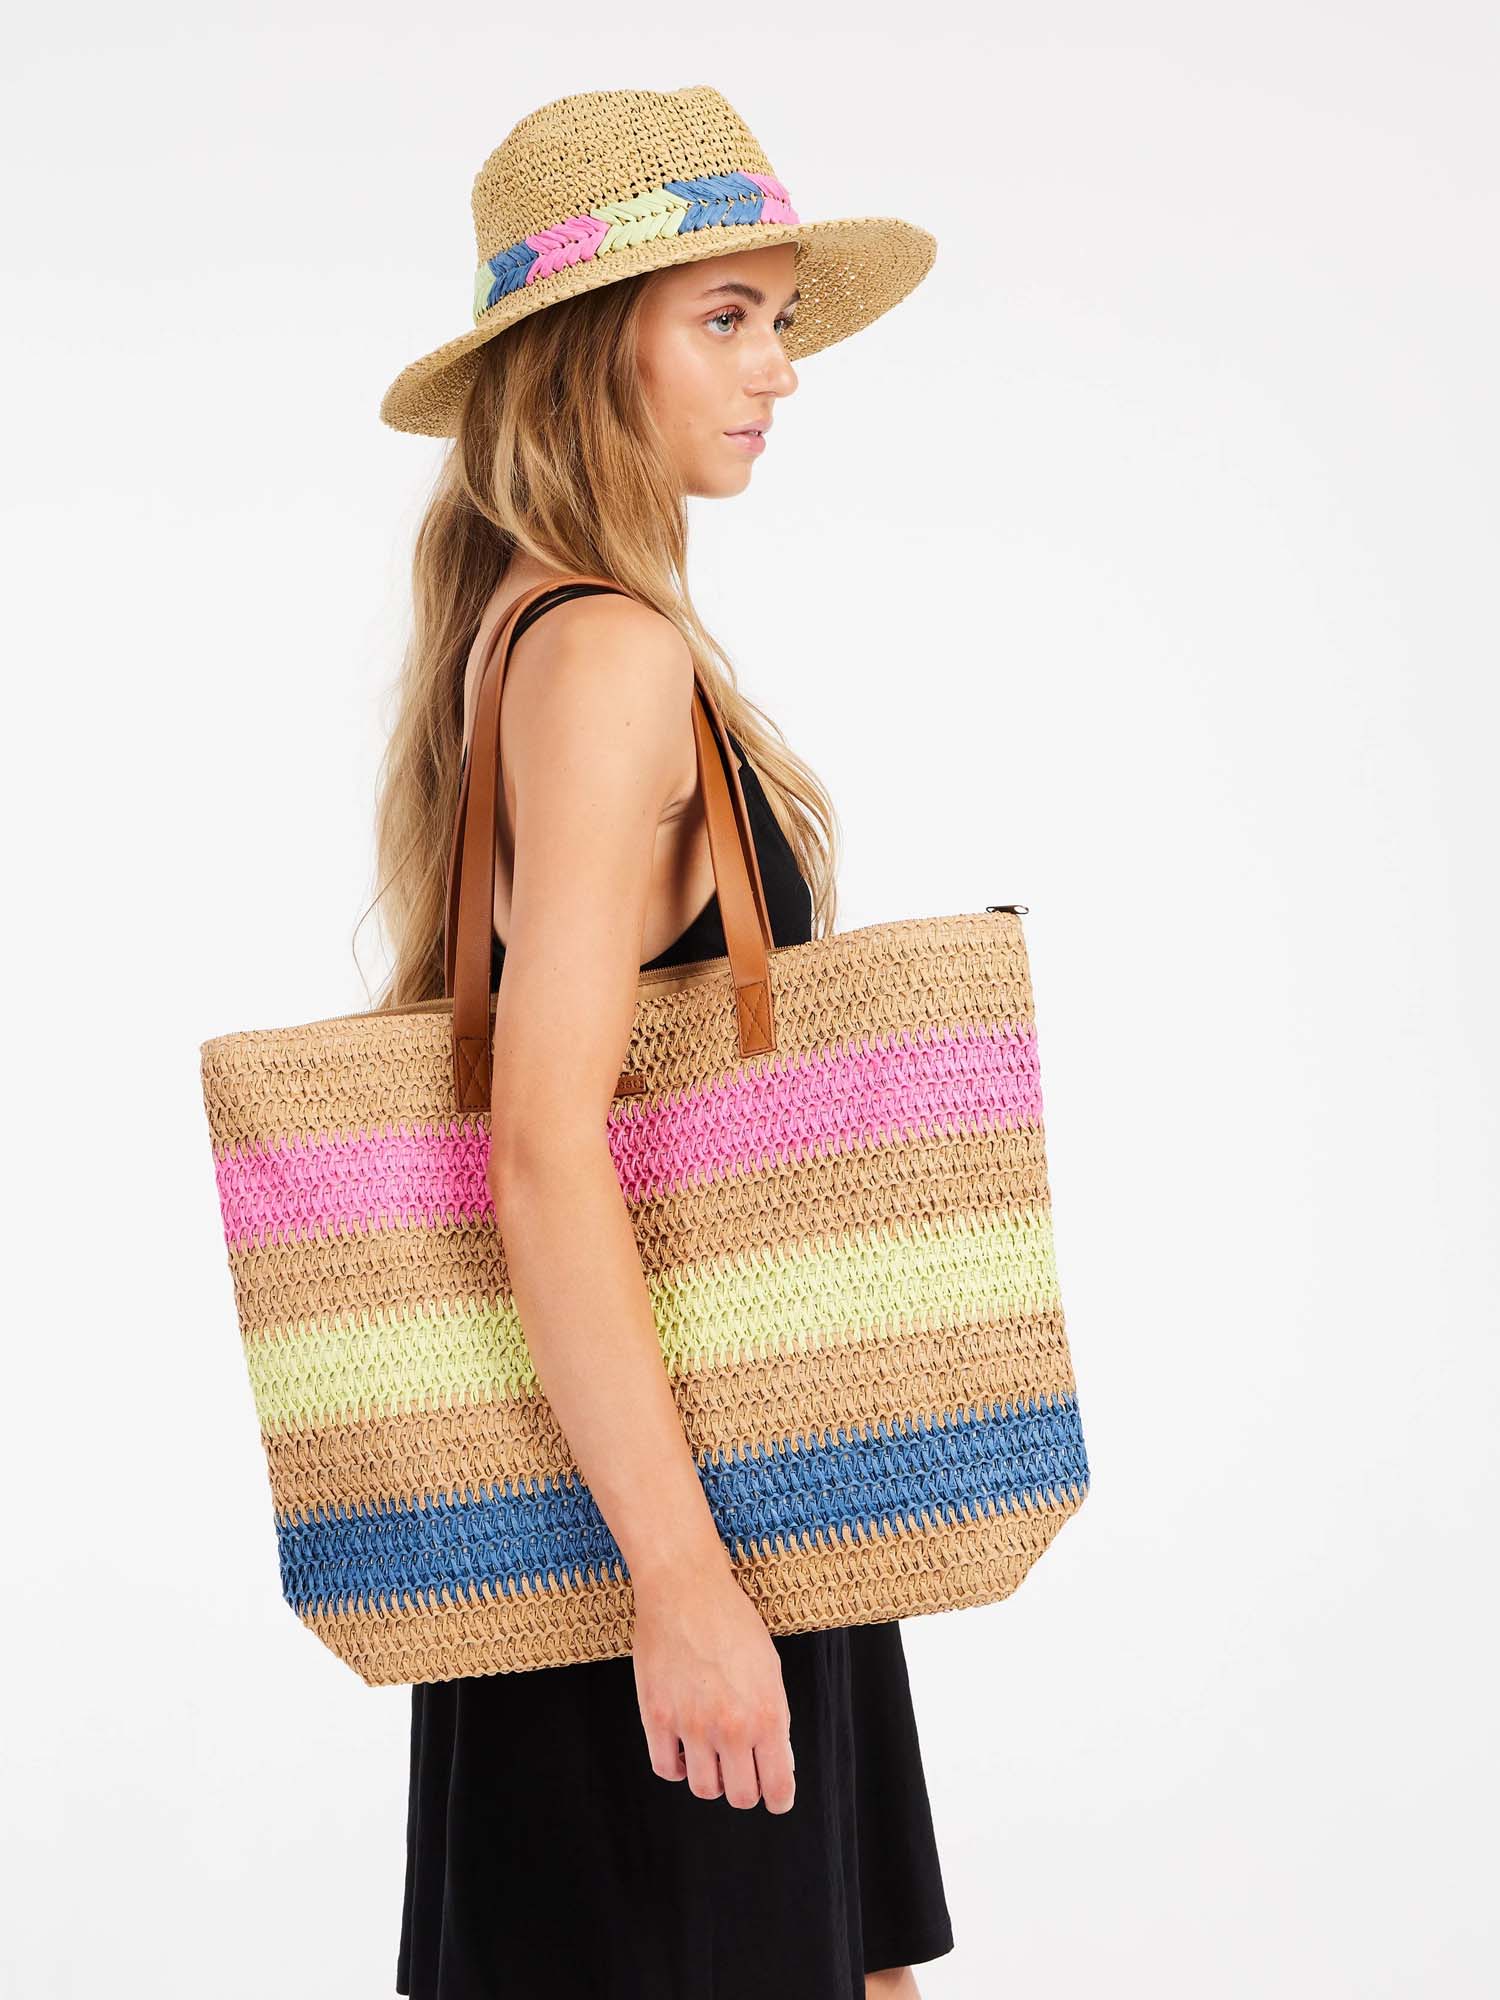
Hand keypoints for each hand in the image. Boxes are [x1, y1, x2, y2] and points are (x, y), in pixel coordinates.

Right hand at [630, 1548, 796, 1812]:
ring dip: (713, 1779)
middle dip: (746, 1789)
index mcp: (767, 1714)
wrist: (685, 1587)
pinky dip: (678, 1768)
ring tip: (713, 1757)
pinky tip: (684, 1750)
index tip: (776, 1798)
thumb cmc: (732, 1621)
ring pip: (705, 1789)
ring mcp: (691, 1724)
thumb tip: (776, 1762)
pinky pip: (666, 1769)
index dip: (779, 1798)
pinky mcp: (657, 1716)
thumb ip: (773, 1718)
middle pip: (741, 1796)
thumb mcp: (769, 1667)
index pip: (777, 1786)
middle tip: (743, 1772)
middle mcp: (731, 1727)